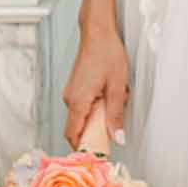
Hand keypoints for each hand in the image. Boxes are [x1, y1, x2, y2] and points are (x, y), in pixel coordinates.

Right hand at [63, 21, 128, 148]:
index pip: (73, 135)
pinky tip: (108, 98)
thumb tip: (118, 138)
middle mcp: (70, 99)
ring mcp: (71, 93)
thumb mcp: (117, 87)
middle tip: (112, 133)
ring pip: (81, 117)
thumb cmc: (107, 54)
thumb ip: (116, 115)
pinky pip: (82, 107)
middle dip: (93, 134)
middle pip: (76, 128)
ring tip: (114, 106)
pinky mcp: (75, 88)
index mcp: (78, 101)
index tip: (98, 154)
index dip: (84, 148)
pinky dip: (94, 109)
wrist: (98, 32)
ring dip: (96, 119)